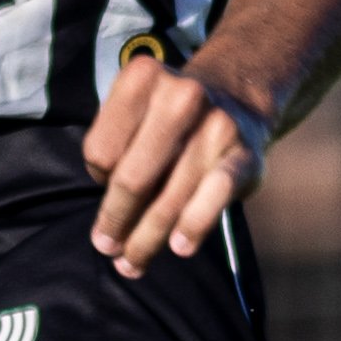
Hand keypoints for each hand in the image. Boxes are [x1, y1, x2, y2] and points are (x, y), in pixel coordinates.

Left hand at [80, 48, 270, 274]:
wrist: (236, 99)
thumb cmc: (170, 120)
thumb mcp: (135, 114)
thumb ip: (114, 153)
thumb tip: (109, 226)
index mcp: (142, 78)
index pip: (100, 151)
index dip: (97, 178)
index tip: (105, 187)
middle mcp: (180, 95)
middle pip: (130, 178)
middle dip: (114, 220)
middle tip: (106, 246)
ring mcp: (216, 125)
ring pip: (167, 199)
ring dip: (146, 239)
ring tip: (132, 263)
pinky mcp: (243, 155)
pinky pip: (214, 197)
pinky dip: (193, 226)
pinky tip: (179, 247)